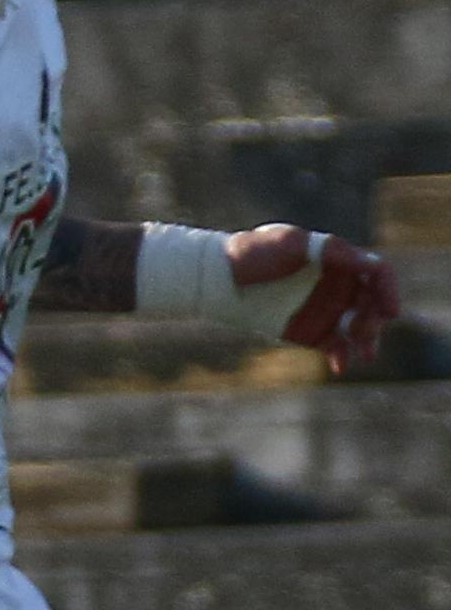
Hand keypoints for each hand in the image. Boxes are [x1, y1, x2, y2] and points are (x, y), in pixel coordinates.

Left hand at [241, 223, 405, 370]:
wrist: (218, 278)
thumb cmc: (252, 253)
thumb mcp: (288, 242)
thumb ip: (329, 251)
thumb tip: (369, 261)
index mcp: (338, 261)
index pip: (377, 274)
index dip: (388, 291)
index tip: (390, 311)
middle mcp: (338, 285)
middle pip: (372, 304)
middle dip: (375, 318)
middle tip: (362, 330)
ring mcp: (326, 309)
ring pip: (359, 327)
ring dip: (366, 339)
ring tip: (363, 353)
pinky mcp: (311, 332)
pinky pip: (335, 347)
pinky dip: (342, 356)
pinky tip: (341, 367)